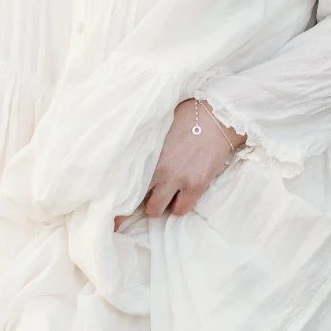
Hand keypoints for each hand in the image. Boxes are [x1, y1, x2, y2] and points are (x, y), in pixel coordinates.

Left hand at [116, 98, 244, 229]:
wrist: (219, 116)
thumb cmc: (188, 115)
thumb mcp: (159, 125)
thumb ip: (145, 142)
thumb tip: (131, 145)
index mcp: (146, 153)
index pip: (123, 183)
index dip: (116, 200)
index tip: (111, 215)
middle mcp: (158, 169)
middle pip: (136, 200)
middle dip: (139, 199)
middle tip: (146, 194)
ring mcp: (177, 179)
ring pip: (156, 210)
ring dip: (158, 205)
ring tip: (164, 196)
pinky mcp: (196, 186)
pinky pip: (180, 210)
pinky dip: (179, 206)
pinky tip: (181, 197)